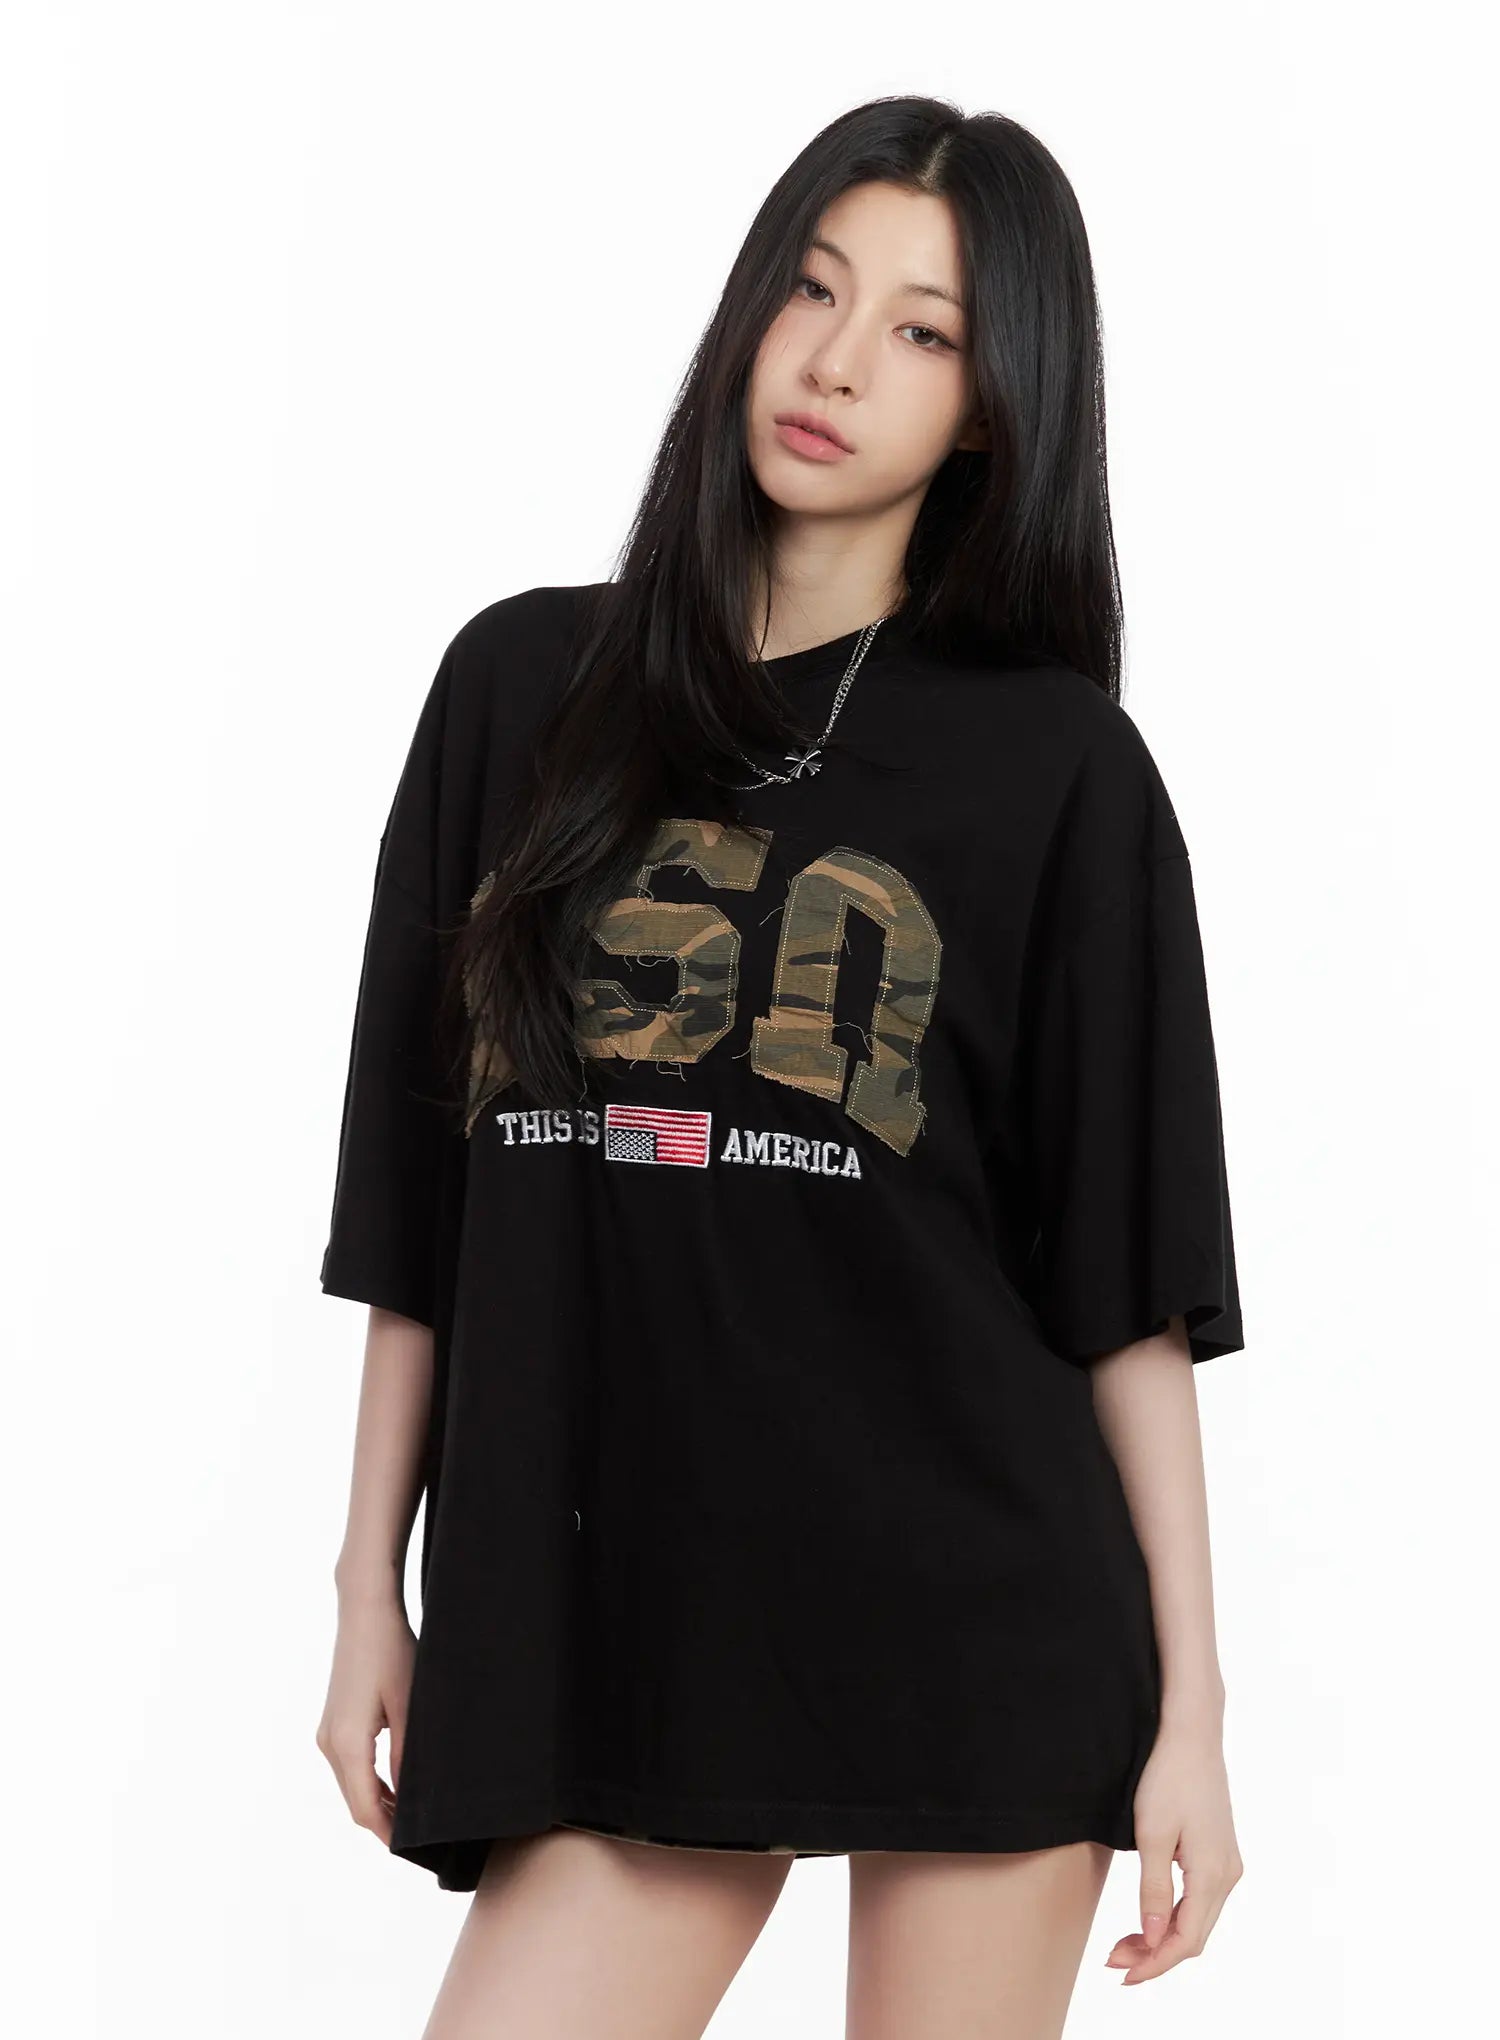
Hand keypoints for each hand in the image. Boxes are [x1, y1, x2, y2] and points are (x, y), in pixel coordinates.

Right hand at [315, 1588, 415, 1847]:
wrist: (365, 1612)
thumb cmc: (392, 1652)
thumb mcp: (410, 1706)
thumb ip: (408, 1757)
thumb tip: (411, 1799)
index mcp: (347, 1743)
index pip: (365, 1808)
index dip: (388, 1833)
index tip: (413, 1850)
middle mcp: (329, 1743)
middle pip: (355, 1802)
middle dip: (383, 1823)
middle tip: (419, 1839)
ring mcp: (326, 1732)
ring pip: (351, 1785)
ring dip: (377, 1803)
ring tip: (412, 1816)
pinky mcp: (332, 1721)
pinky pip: (349, 1766)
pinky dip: (369, 1782)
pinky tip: (396, 1786)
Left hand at [1105, 1717, 1243, 1983]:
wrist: (1191, 1733)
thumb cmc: (1168, 1778)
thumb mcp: (1151, 1835)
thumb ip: (1155, 1892)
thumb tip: (1155, 1941)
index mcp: (1213, 1875)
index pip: (1186, 1941)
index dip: (1154, 1963)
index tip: (1122, 1973)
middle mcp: (1228, 1875)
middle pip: (1194, 1935)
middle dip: (1155, 1954)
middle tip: (1113, 1959)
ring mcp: (1227, 1863)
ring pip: (1198, 1919)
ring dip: (1163, 1937)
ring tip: (1125, 1943)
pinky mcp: (1219, 1852)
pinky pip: (1200, 1899)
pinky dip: (1174, 1916)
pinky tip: (1150, 1917)